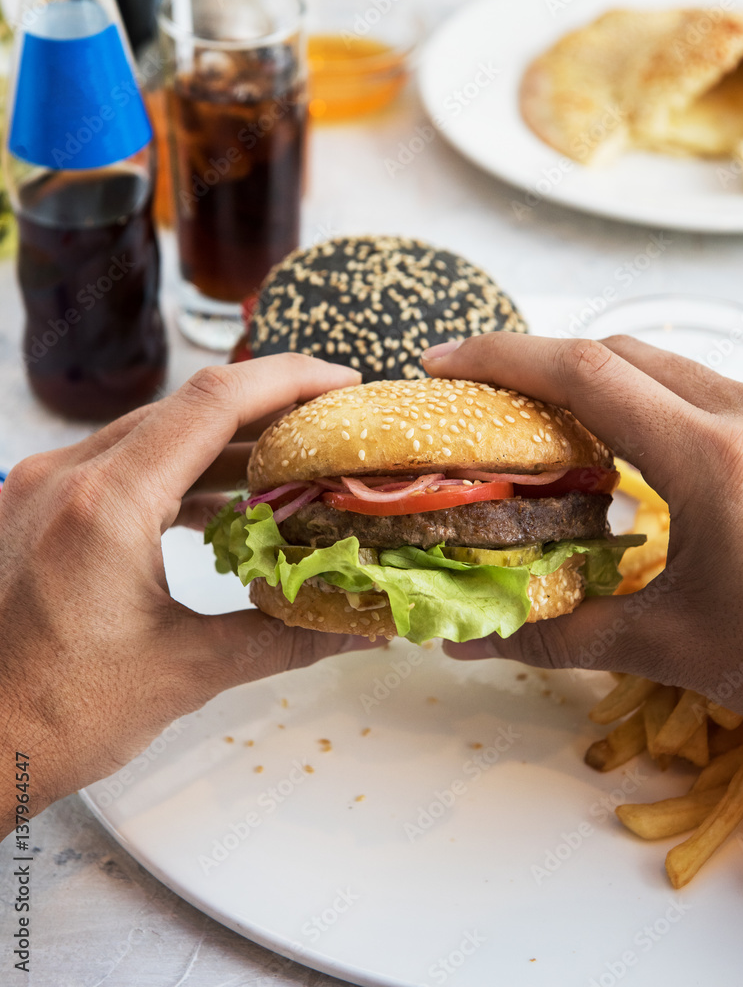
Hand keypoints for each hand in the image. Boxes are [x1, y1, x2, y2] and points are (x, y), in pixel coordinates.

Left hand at [0, 356, 369, 839]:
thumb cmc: (53, 715)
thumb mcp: (184, 672)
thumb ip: (282, 638)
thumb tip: (355, 629)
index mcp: (106, 504)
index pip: (213, 402)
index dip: (288, 380)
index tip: (341, 382)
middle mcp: (66, 476)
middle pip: (186, 409)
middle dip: (265, 411)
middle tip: (325, 427)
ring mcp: (42, 487)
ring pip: (153, 436)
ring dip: (223, 446)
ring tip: (287, 468)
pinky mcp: (35, 508)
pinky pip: (121, 466)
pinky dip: (179, 475)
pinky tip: (220, 506)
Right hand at [423, 333, 742, 735]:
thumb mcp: (674, 647)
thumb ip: (563, 633)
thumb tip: (476, 638)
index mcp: (712, 459)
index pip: (588, 374)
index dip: (503, 358)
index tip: (444, 363)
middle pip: (620, 352)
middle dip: (539, 362)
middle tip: (481, 394)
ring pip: (662, 365)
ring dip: (593, 379)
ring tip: (541, 419)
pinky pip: (699, 389)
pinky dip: (642, 400)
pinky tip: (621, 445)